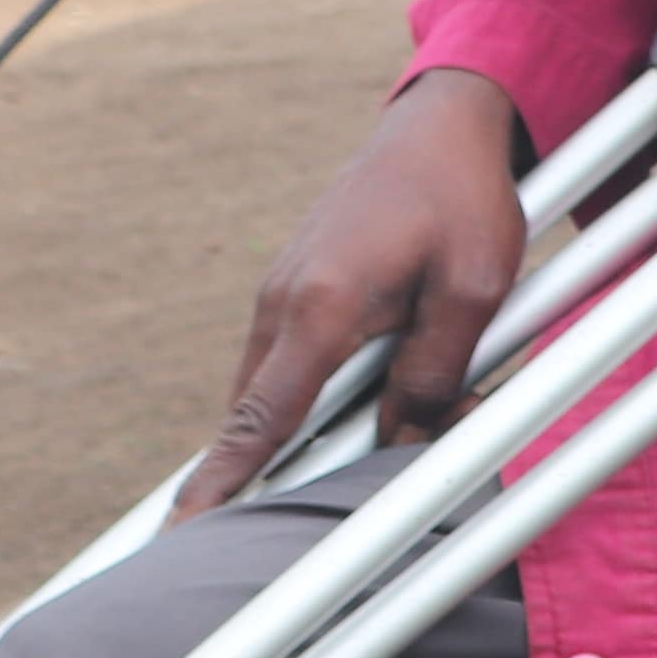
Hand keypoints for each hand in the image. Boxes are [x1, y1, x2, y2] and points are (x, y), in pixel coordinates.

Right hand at [175, 68, 527, 513]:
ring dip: (302, 431)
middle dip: (262, 472)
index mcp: (322, 306)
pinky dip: (308, 395)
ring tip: (345, 457)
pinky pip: (290, 362)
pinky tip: (360, 401)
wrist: (439, 129)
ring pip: (274, 390)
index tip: (181, 528)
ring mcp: (280, 292)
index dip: (222, 480)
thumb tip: (399, 438)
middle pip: (256, 415)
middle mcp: (282, 301)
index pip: (262, 417)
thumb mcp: (474, 289)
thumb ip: (434, 369)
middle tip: (277, 521)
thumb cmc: (463, 201)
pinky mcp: (295, 287)